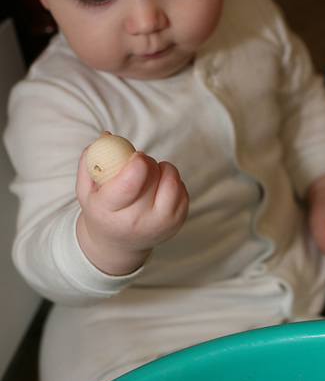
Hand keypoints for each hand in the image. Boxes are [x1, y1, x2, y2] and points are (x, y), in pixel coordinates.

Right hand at [75, 140, 188, 274]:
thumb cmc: (101, 210)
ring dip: (163, 168)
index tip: (136, 155)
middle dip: (147, 162)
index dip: (136, 165)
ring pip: (172, 182)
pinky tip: (159, 187)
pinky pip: (181, 189)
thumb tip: (107, 136)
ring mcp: (160, 224)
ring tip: (150, 173)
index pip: (128, 187)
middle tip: (138, 163)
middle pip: (152, 178)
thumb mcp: (86, 190)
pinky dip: (171, 180)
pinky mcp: (177, 223)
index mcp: (110, 212)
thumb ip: (90, 162)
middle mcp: (137, 221)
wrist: (119, 244)